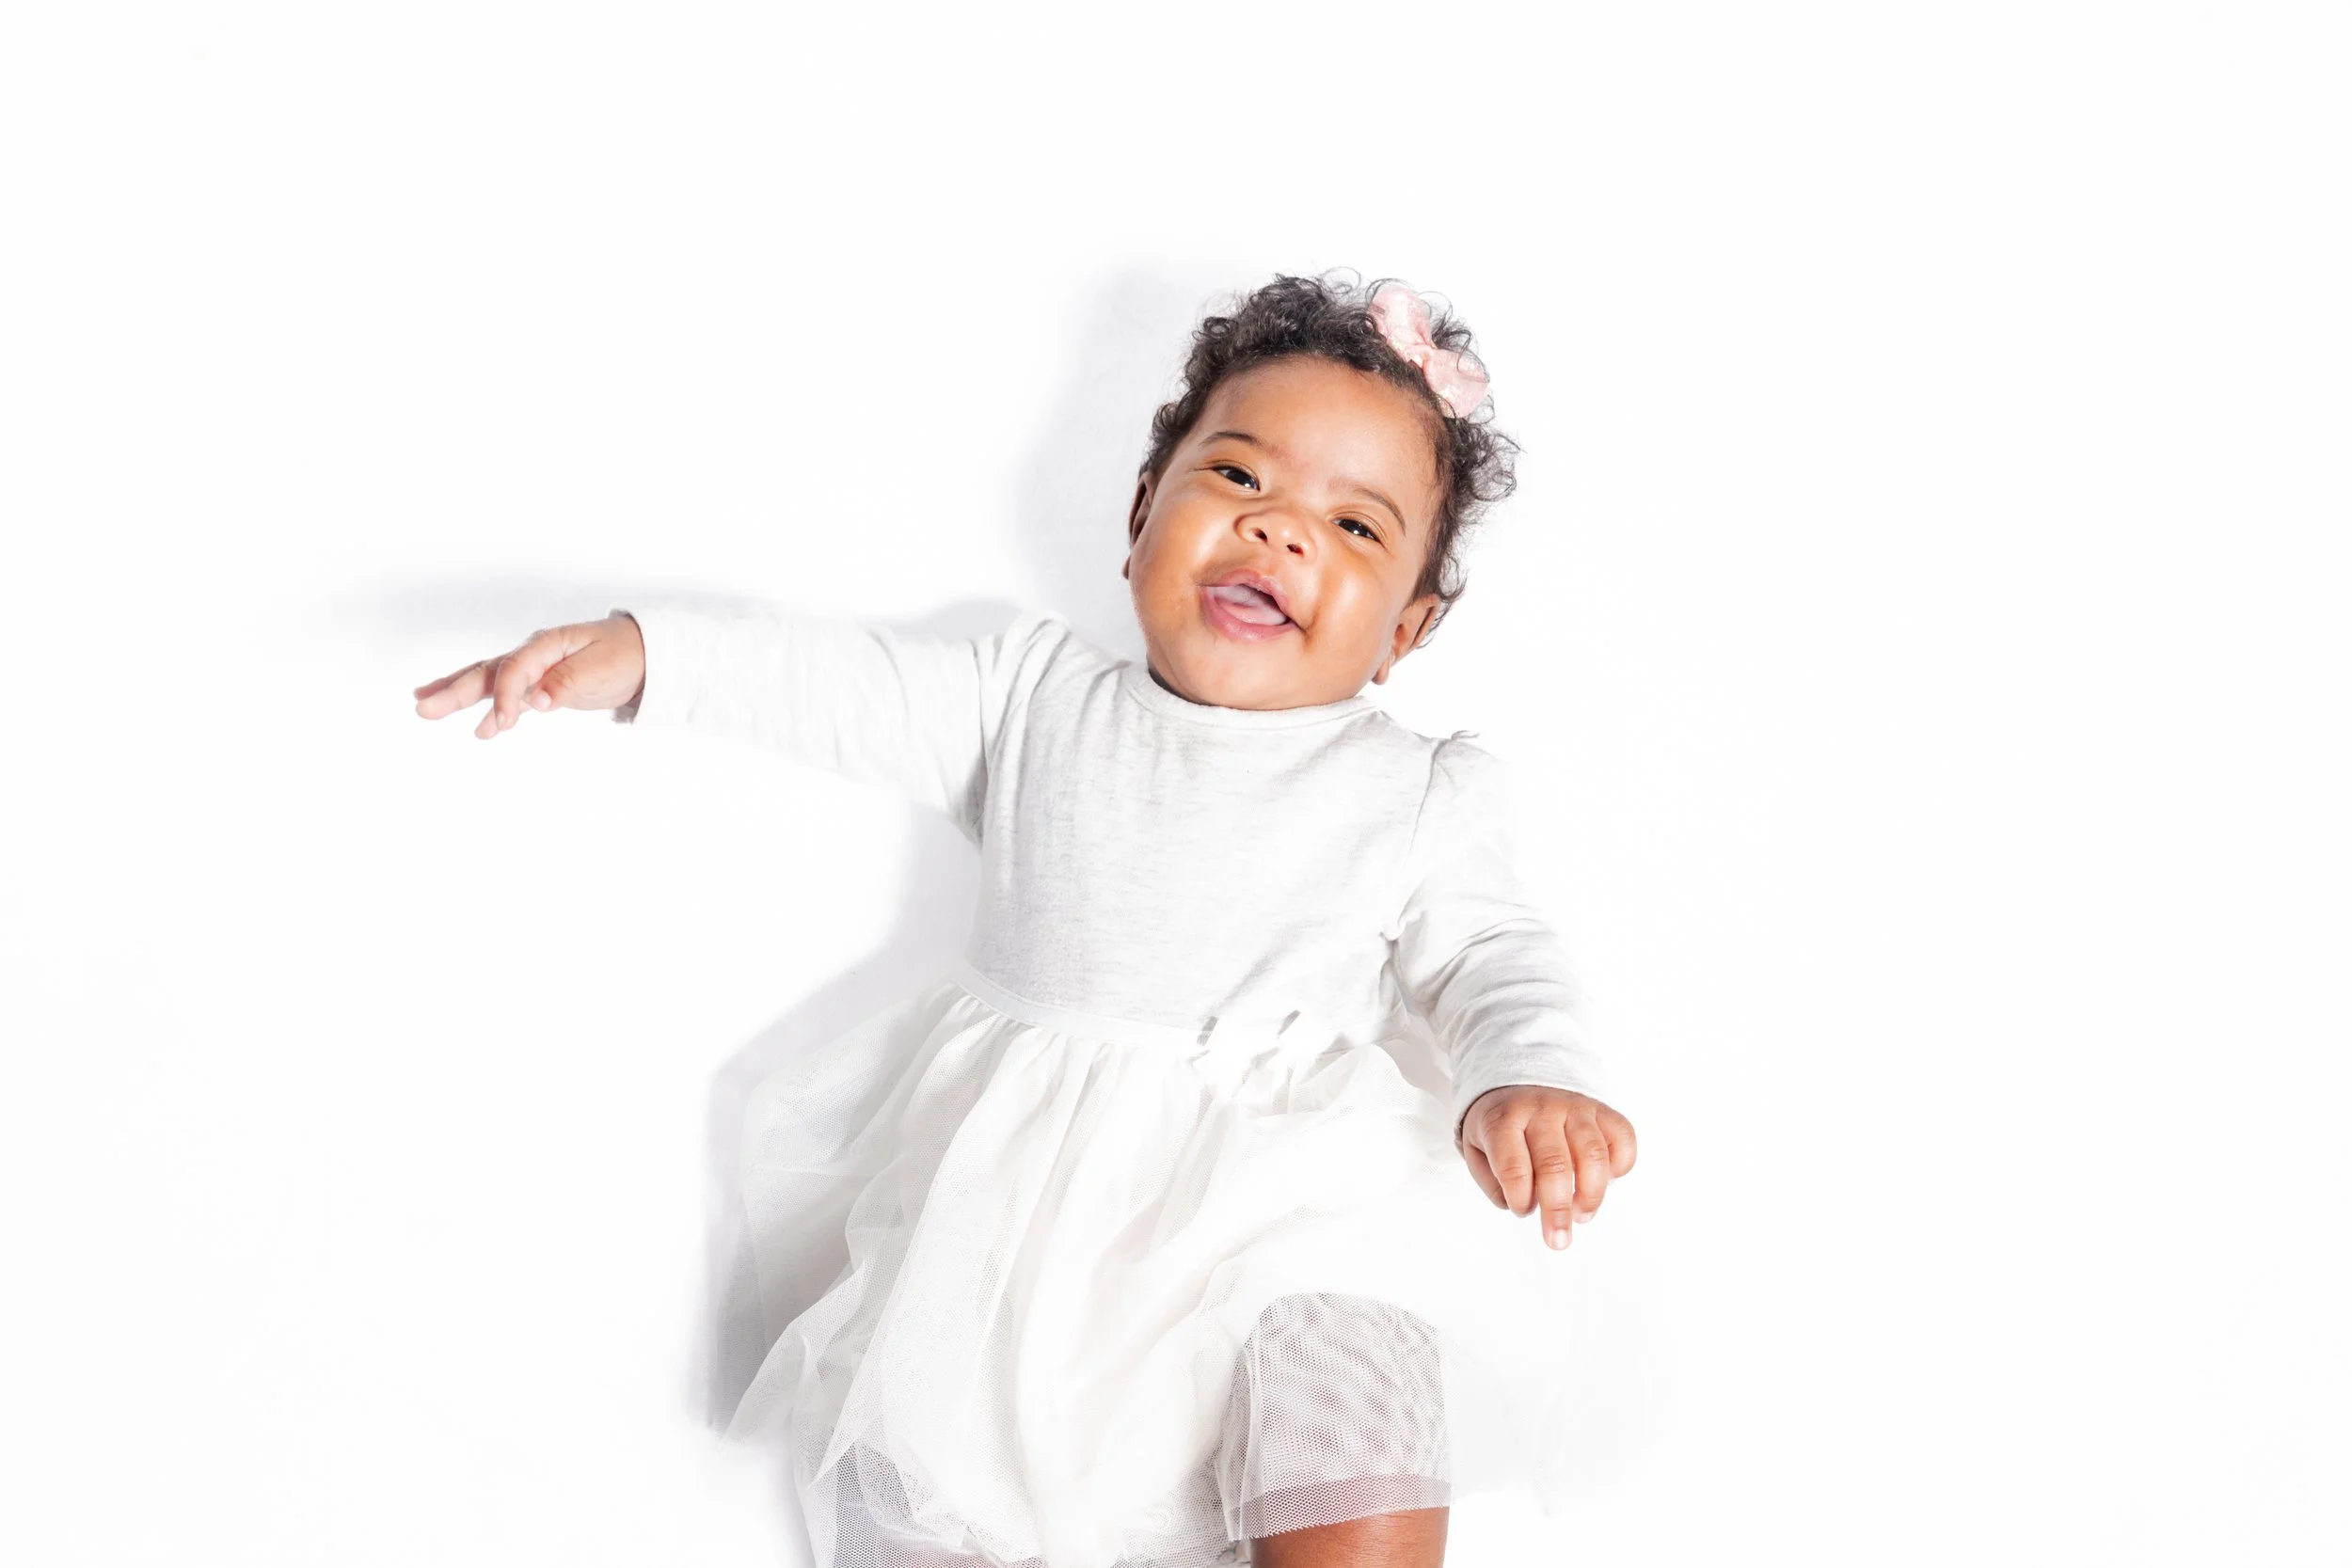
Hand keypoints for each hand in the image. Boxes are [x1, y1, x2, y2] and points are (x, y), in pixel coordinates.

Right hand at [411, 613, 645, 738]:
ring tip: (425, 706)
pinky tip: (480, 731)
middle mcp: (534, 654)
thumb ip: (567, 682)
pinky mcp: (543, 686)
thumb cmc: (625, 655)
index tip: (502, 726)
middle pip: (487, 672)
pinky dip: (492, 712)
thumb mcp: (601, 668)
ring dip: (459, 695)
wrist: (646, 654)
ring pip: (490, 682)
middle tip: (422, 707)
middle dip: (454, 690)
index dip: (504, 697)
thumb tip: (537, 701)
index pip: (514, 670)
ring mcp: (535, 670)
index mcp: (546, 645)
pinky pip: (509, 698)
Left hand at [1459, 1085, 1636, 1251]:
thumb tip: (1527, 1206)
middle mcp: (1542, 1109)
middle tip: (1558, 1240)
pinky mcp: (1602, 1110)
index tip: (1521, 1210)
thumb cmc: (1499, 1125)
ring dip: (1591, 1195)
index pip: (1513, 1165)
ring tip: (1581, 1216)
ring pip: (1593, 1154)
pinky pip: (1623, 1138)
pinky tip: (1603, 1182)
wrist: (1517, 1078)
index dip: (1519, 1199)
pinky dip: (1620, 1167)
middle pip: (1554, 1165)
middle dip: (1557, 1210)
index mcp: (1503, 1119)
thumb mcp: (1477, 1148)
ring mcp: (1575, 1107)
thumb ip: (1492, 1181)